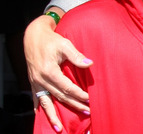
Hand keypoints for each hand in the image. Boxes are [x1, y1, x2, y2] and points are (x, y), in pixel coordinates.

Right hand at [24, 13, 91, 129]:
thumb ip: (77, 56)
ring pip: (46, 102)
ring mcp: (36, 83)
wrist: (34, 37)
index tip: (90, 99)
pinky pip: (36, 99)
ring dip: (53, 115)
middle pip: (60, 97)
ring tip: (59, 128)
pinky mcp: (33, 83)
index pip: (67, 88)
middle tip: (87, 112)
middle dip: (74, 105)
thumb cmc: (52, 40)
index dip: (79, 95)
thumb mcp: (65, 45)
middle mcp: (41, 80)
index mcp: (49, 71)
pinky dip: (40, 109)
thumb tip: (90, 64)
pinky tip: (43, 117)